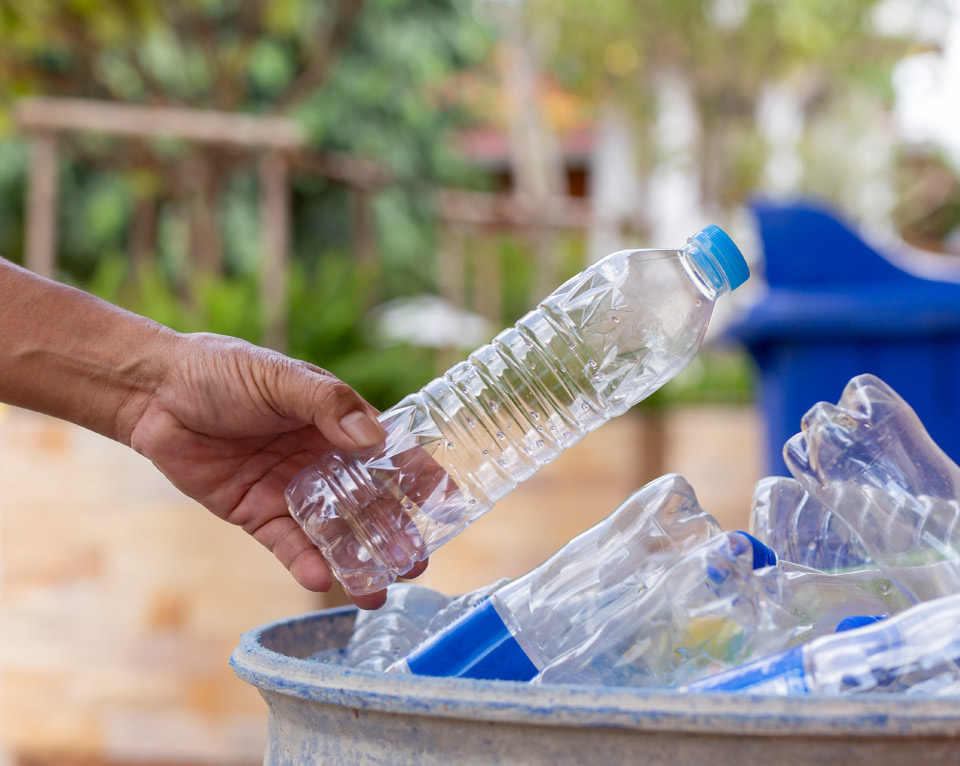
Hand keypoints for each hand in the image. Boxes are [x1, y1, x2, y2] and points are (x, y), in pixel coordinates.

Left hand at [124, 332, 426, 608]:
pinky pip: (286, 543)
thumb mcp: (280, 377)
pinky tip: (323, 580)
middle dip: (394, 532)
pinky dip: (305, 561)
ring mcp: (291, 490)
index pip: (389, 454)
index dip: (420, 477)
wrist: (155, 393)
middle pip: (368, 502)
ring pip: (333, 531)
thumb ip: (327, 404)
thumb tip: (373, 439)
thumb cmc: (222, 371)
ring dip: (357, 559)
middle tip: (416, 562)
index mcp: (336, 423)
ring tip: (379, 589)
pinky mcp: (256, 512)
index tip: (449, 505)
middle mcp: (322, 460)